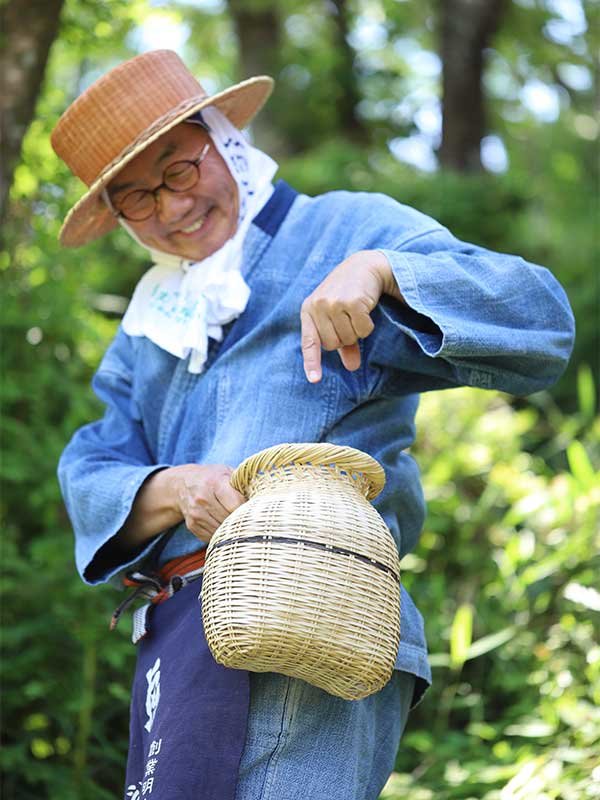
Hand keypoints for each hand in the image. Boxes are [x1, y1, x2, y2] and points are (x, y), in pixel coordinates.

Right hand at [170, 464, 245, 542]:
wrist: (182, 484)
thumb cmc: (211, 478)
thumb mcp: (227, 473)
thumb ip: (243, 484)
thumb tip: (264, 498)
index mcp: (215, 483)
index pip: (236, 504)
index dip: (247, 509)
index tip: (252, 508)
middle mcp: (203, 499)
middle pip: (229, 520)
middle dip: (240, 520)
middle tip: (247, 517)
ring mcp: (196, 514)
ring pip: (222, 531)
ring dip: (231, 529)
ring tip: (235, 521)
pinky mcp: (193, 526)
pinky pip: (213, 537)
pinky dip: (221, 534)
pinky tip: (223, 524)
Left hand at [300, 250, 401, 381]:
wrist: (365, 266)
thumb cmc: (348, 293)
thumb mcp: (337, 315)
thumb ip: (343, 342)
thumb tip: (352, 367)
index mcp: (308, 309)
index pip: (309, 342)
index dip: (312, 362)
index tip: (315, 379)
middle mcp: (318, 306)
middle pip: (334, 345)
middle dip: (346, 338)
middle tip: (350, 320)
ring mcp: (333, 303)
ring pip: (349, 338)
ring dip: (358, 331)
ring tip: (356, 311)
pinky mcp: (351, 302)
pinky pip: (363, 330)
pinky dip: (368, 324)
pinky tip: (366, 307)